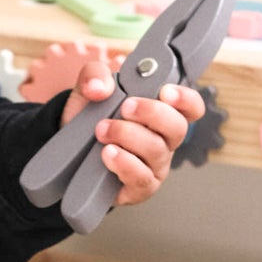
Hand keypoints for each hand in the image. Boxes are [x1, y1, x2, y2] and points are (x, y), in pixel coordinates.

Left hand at [57, 56, 205, 209]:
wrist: (70, 150)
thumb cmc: (92, 116)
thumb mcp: (91, 86)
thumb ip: (95, 74)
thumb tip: (100, 88)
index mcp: (162, 112)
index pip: (191, 107)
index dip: (186, 99)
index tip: (165, 91)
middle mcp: (164, 139)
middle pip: (178, 127)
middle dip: (152, 112)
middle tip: (125, 107)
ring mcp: (155, 165)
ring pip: (157, 150)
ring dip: (128, 135)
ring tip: (102, 130)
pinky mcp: (140, 187)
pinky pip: (141, 177)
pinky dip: (124, 162)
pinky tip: (107, 153)